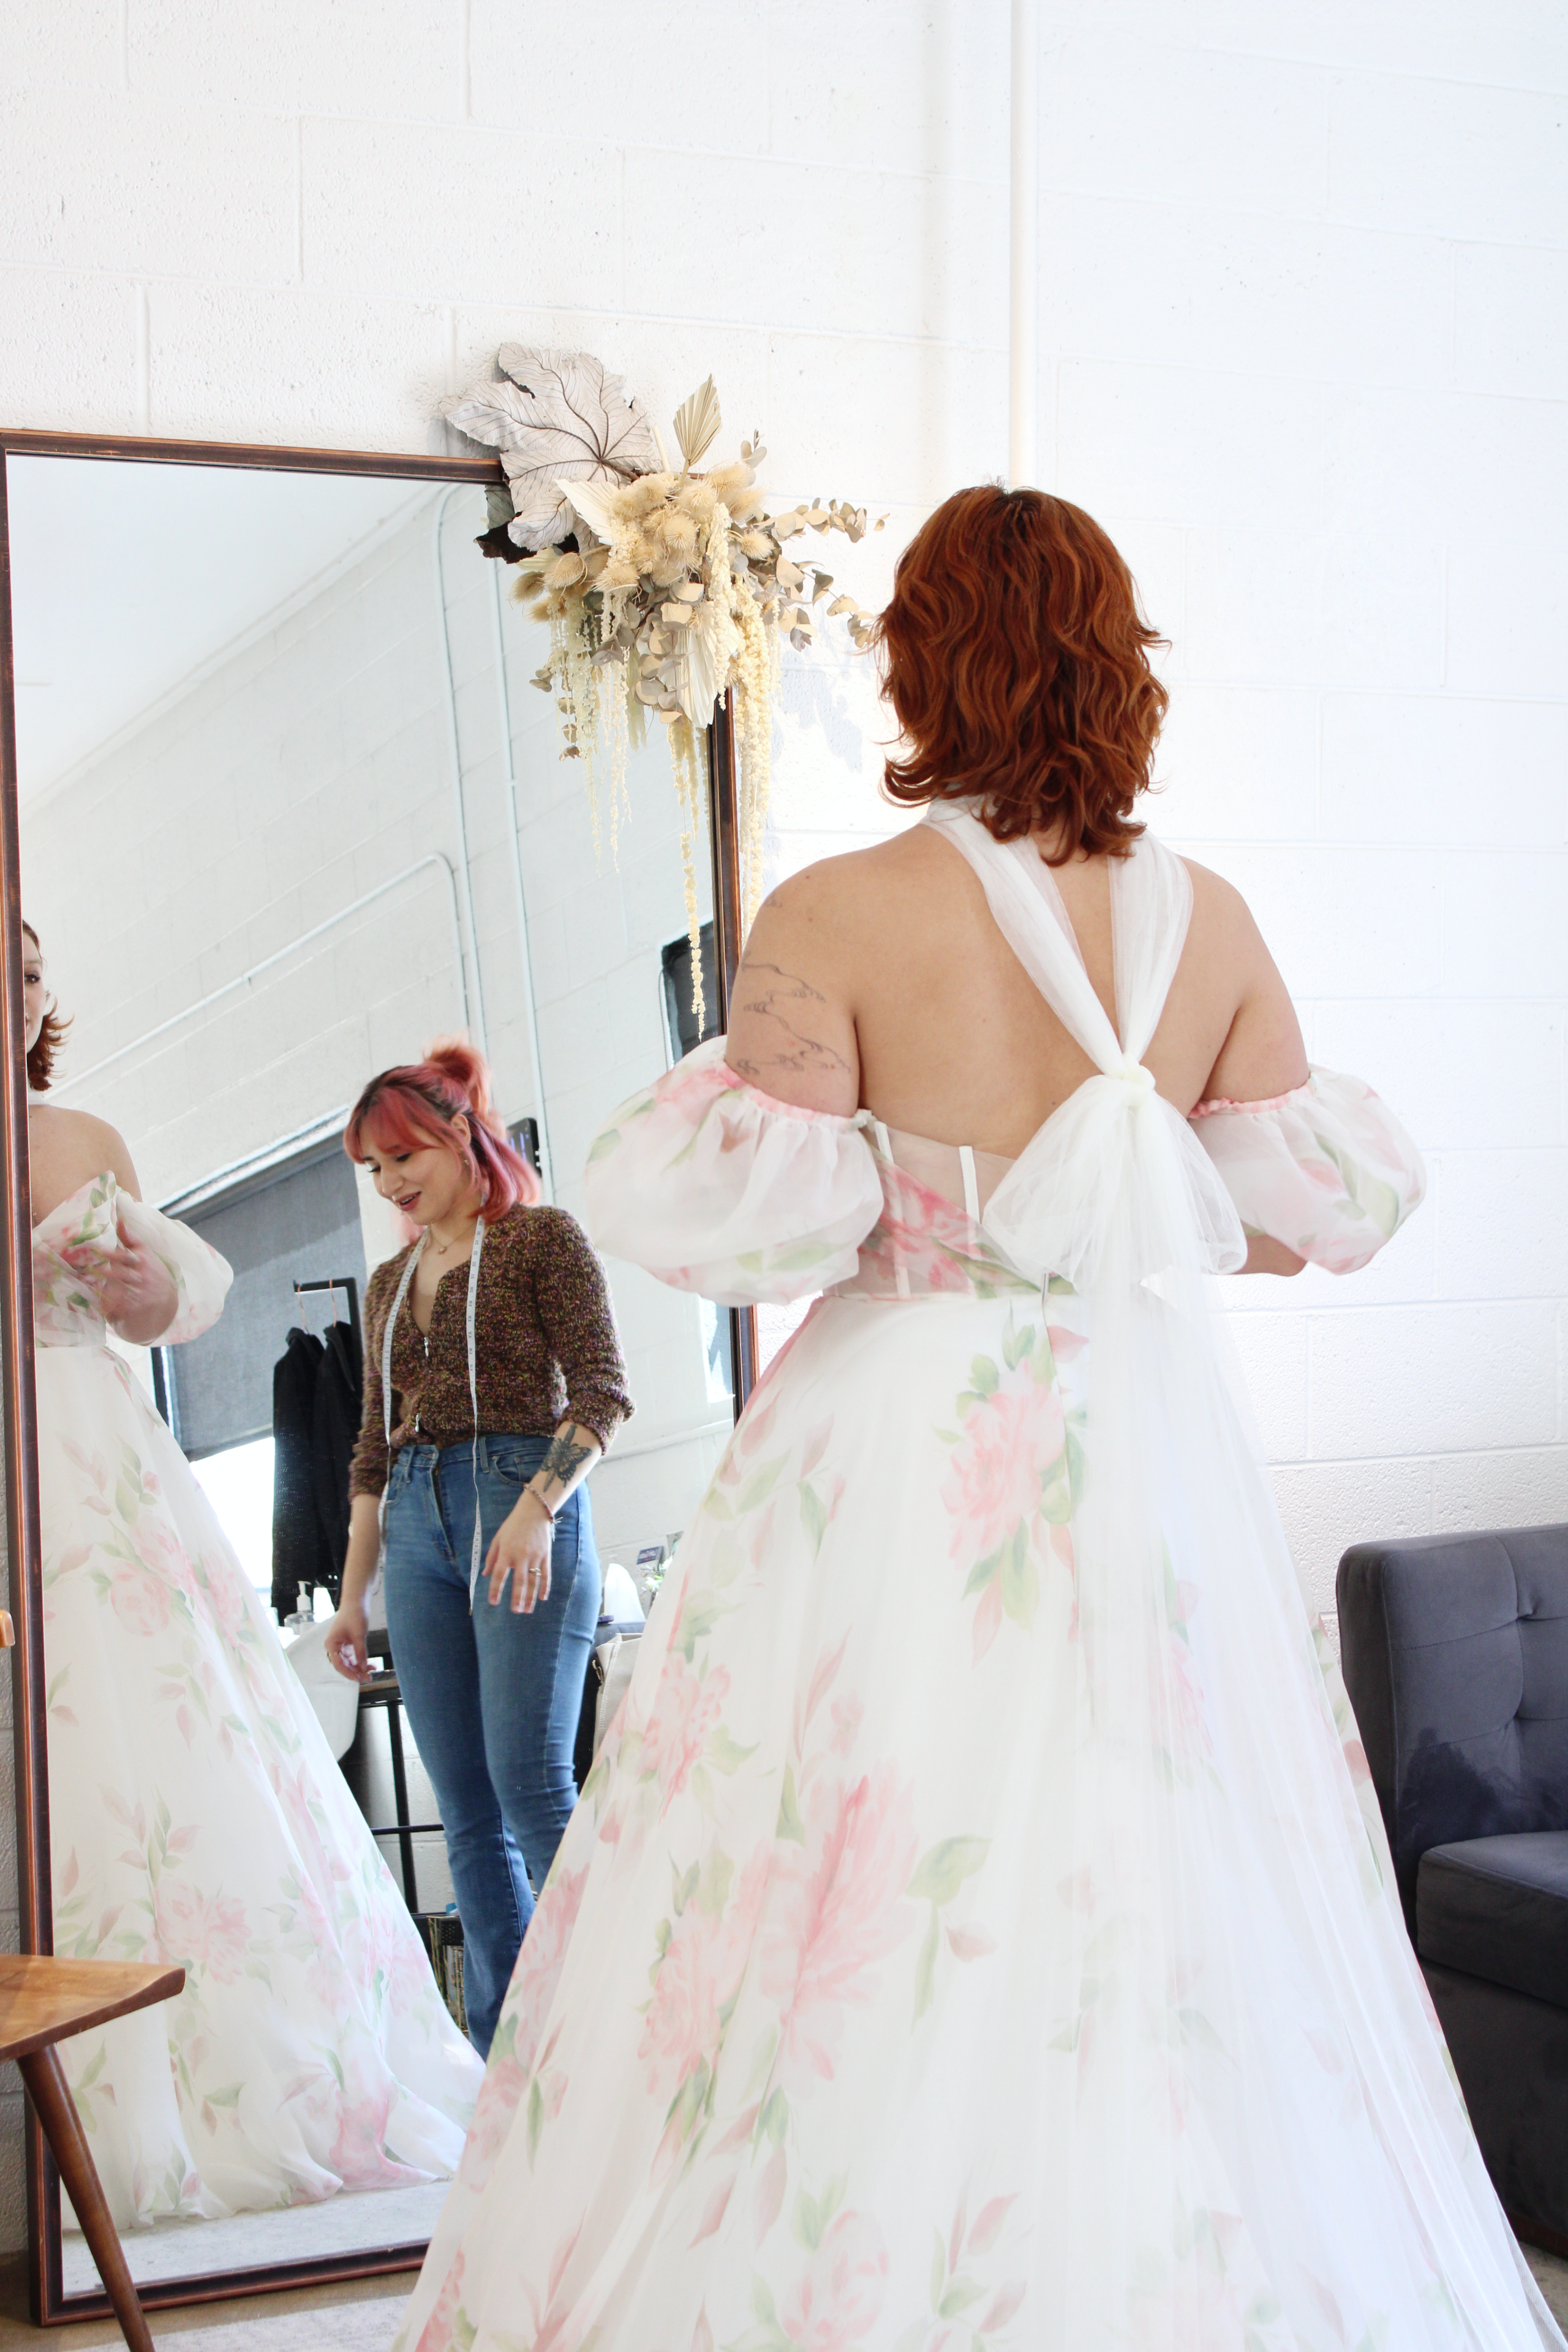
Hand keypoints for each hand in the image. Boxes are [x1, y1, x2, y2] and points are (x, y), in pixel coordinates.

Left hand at [101, 1214, 178, 1344]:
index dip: (111, 1253)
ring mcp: (140, 1291)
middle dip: (104, 1272)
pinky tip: (96, 1303)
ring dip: (102, 1289)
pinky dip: (108, 1305)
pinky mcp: (137, 1306)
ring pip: (119, 1290)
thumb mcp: (144, 1252)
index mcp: (142, 1259)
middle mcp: (141, 1275)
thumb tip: (119, 1218)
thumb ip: (129, 1238)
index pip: (126, 1255)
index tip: (96, 1251)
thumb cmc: (151, 1270)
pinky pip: (120, 1306)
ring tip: (88, 1285)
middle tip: (85, 1272)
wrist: (167, 1297)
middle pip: (120, 1273)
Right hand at [324, 1599, 373, 1682]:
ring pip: (348, 1662)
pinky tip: (368, 1665)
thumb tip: (363, 1668)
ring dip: (359, 1667)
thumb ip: (360, 1652)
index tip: (358, 1679)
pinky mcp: (347, 1644)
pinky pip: (352, 1656)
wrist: (357, 1601)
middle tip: (368, 1678)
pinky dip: (360, 1660)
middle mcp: (334, 1646)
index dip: (348, 1673)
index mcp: (331, 1644)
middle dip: (355, 1672)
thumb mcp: (359, 1635)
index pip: (338, 1664)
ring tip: (370, 1672)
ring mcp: (340, 1646)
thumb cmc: (354, 1614)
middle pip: (343, 1665)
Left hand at [485, 1491, 553, 1613]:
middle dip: (517, 1598)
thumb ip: (491, 1557)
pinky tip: (542, 1597)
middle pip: (519, 1581)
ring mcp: (535, 1556)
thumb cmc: (513, 1526)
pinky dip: (545, 1586)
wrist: (534, 1512)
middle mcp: (521, 1555)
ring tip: (527, 1610)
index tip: (494, 1602)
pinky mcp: (545, 1555)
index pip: (500, 1574)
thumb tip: (485, 1574)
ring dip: (530, 1597)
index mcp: (506, 1552)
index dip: (496, 1589)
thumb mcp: (498, 1539)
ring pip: (533, 1580)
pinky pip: (546, 1574)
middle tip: (515, 1611)